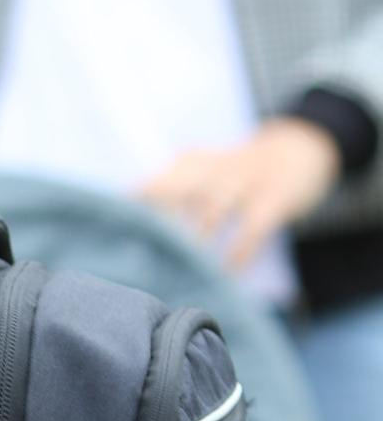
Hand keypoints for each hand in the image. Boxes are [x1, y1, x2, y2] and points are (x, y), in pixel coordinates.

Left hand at [138, 116, 340, 272]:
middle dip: (163, 219)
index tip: (119, 231)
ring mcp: (248, 181)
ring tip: (181, 266)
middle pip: (183, 190)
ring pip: (216, 207)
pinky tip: (228, 271)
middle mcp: (218, 168)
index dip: (140, 206)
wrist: (301, 150)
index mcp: (195, 162)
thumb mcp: (206, 169)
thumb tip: (129, 219)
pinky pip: (256, 223)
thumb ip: (171, 190)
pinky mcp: (276, 197)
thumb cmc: (238, 171)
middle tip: (146, 251)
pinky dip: (241, 248)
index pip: (160, 181)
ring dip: (198, 236)